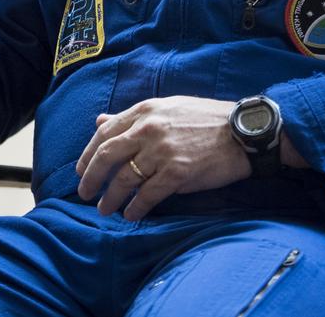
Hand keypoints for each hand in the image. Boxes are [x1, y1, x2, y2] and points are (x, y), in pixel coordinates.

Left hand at [74, 95, 250, 220]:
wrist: (243, 132)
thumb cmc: (206, 119)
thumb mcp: (166, 108)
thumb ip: (132, 118)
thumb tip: (99, 121)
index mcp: (144, 111)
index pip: (104, 132)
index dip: (88, 154)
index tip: (81, 170)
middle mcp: (149, 128)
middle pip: (107, 155)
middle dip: (91, 177)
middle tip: (84, 193)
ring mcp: (163, 151)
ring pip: (125, 178)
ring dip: (111, 197)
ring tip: (105, 209)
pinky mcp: (178, 172)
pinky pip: (148, 194)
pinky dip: (136, 207)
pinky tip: (131, 215)